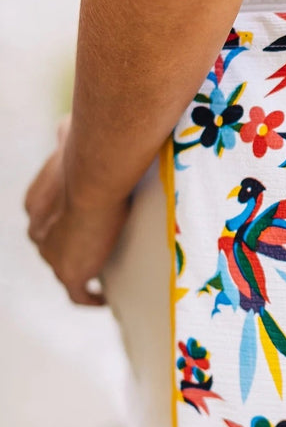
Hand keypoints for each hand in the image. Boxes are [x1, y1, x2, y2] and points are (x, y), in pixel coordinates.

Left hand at [24, 116, 130, 305]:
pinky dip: (91, 298)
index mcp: (37, 207)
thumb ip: (64, 138)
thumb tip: (64, 127)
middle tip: (102, 258)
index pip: (49, 226)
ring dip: (86, 277)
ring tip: (107, 281)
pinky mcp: (70, 274)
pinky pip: (80, 295)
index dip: (67, 232)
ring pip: (68, 272)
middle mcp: (38, 234)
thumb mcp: (68, 141)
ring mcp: (52, 257)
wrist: (92, 179)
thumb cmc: (86, 156)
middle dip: (76, 255)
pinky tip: (105, 300)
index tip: (89, 235)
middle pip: (56, 251)